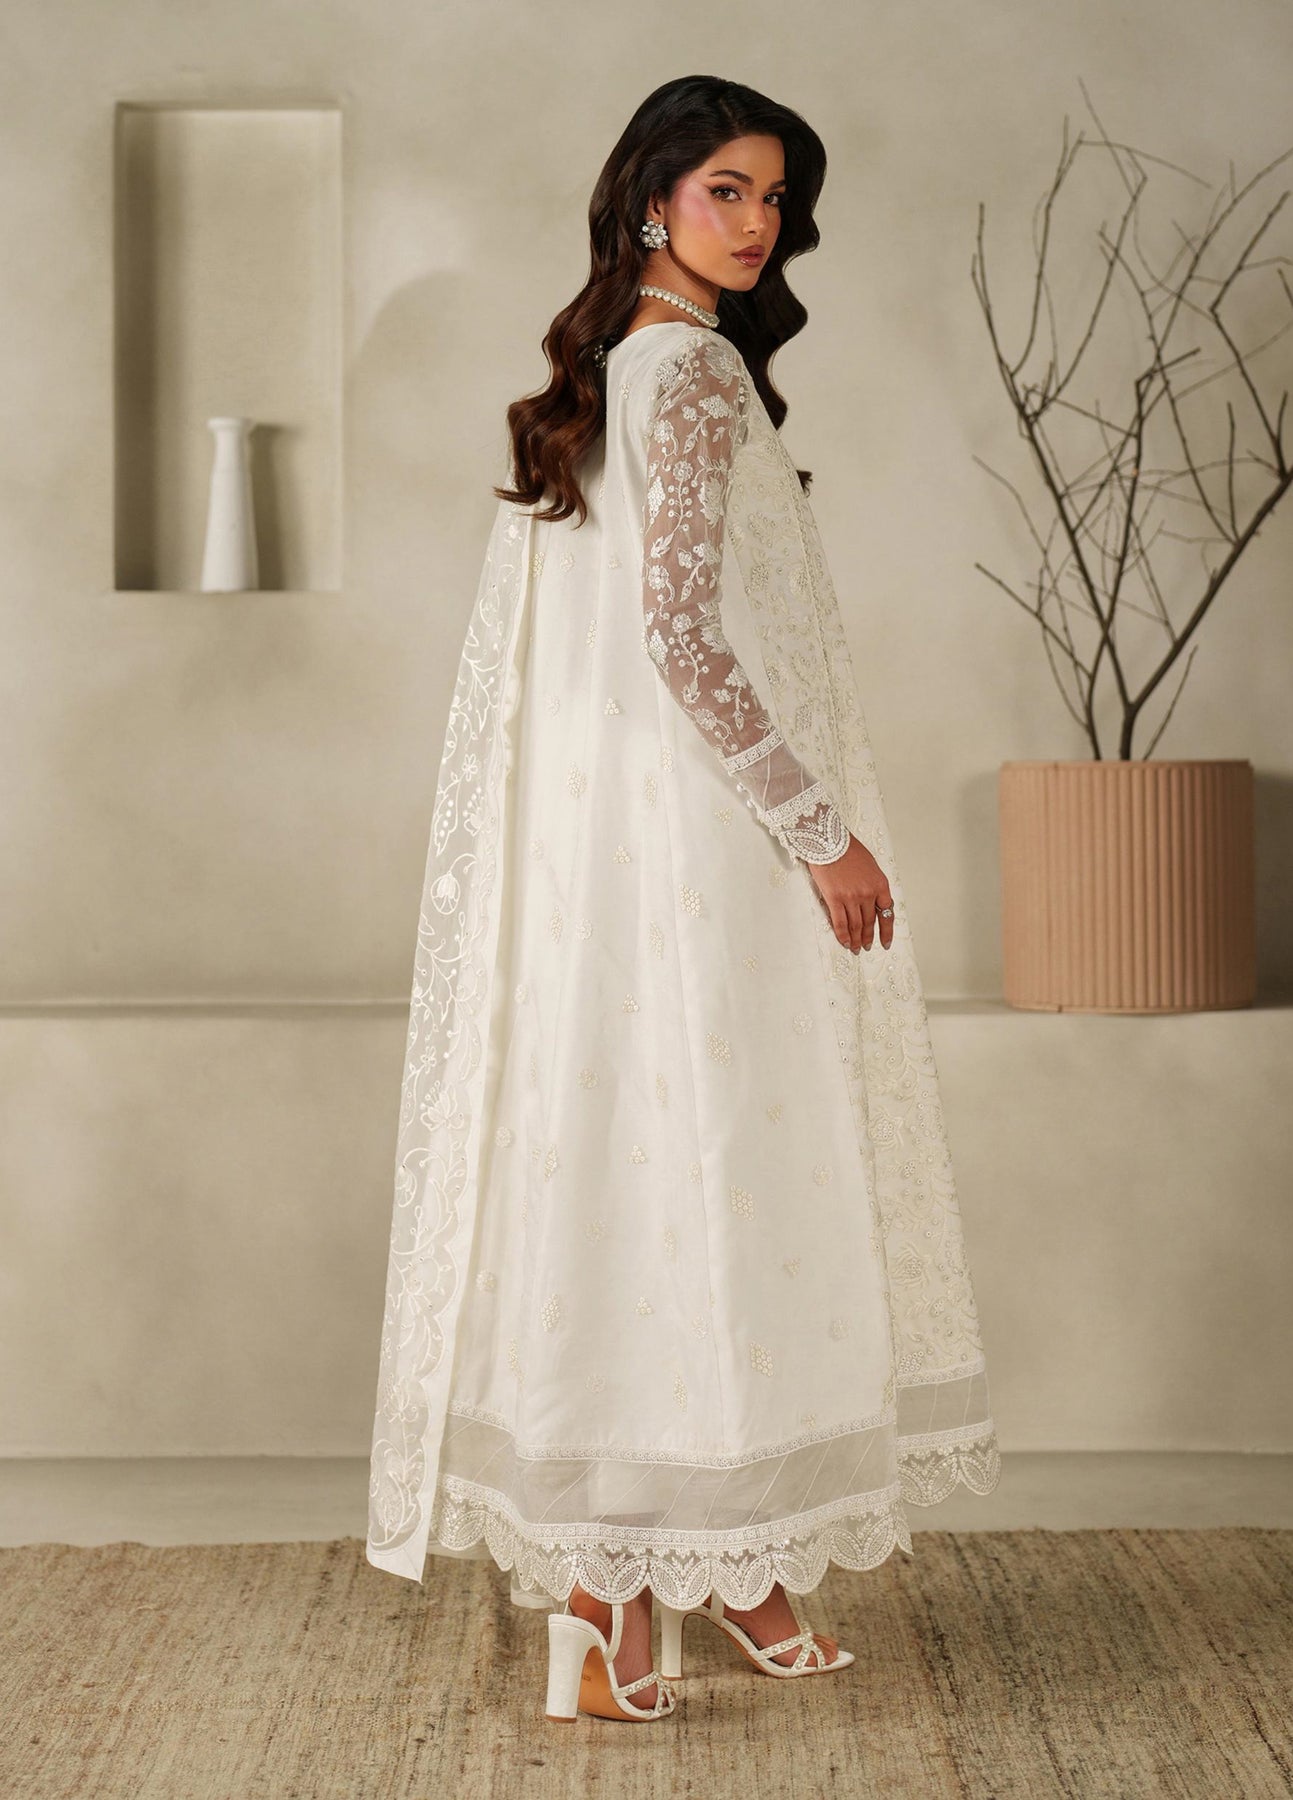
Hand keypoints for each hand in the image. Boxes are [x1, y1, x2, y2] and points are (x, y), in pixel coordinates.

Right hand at [805, 834, 894, 953]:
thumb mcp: (870, 865)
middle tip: (867, 947)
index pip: (887, 913)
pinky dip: (843, 935)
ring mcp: (851, 897)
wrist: (829, 841)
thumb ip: (872, 884)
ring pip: (855, 925)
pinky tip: (844, 942)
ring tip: (855, 948)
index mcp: (880, 884)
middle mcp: (868, 893)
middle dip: (868, 937)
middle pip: (870, 921)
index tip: (885, 942)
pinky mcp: (834, 898)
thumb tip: (870, 901)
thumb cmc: (847, 849)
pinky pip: (840, 922)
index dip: (886, 931)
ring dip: (856, 939)